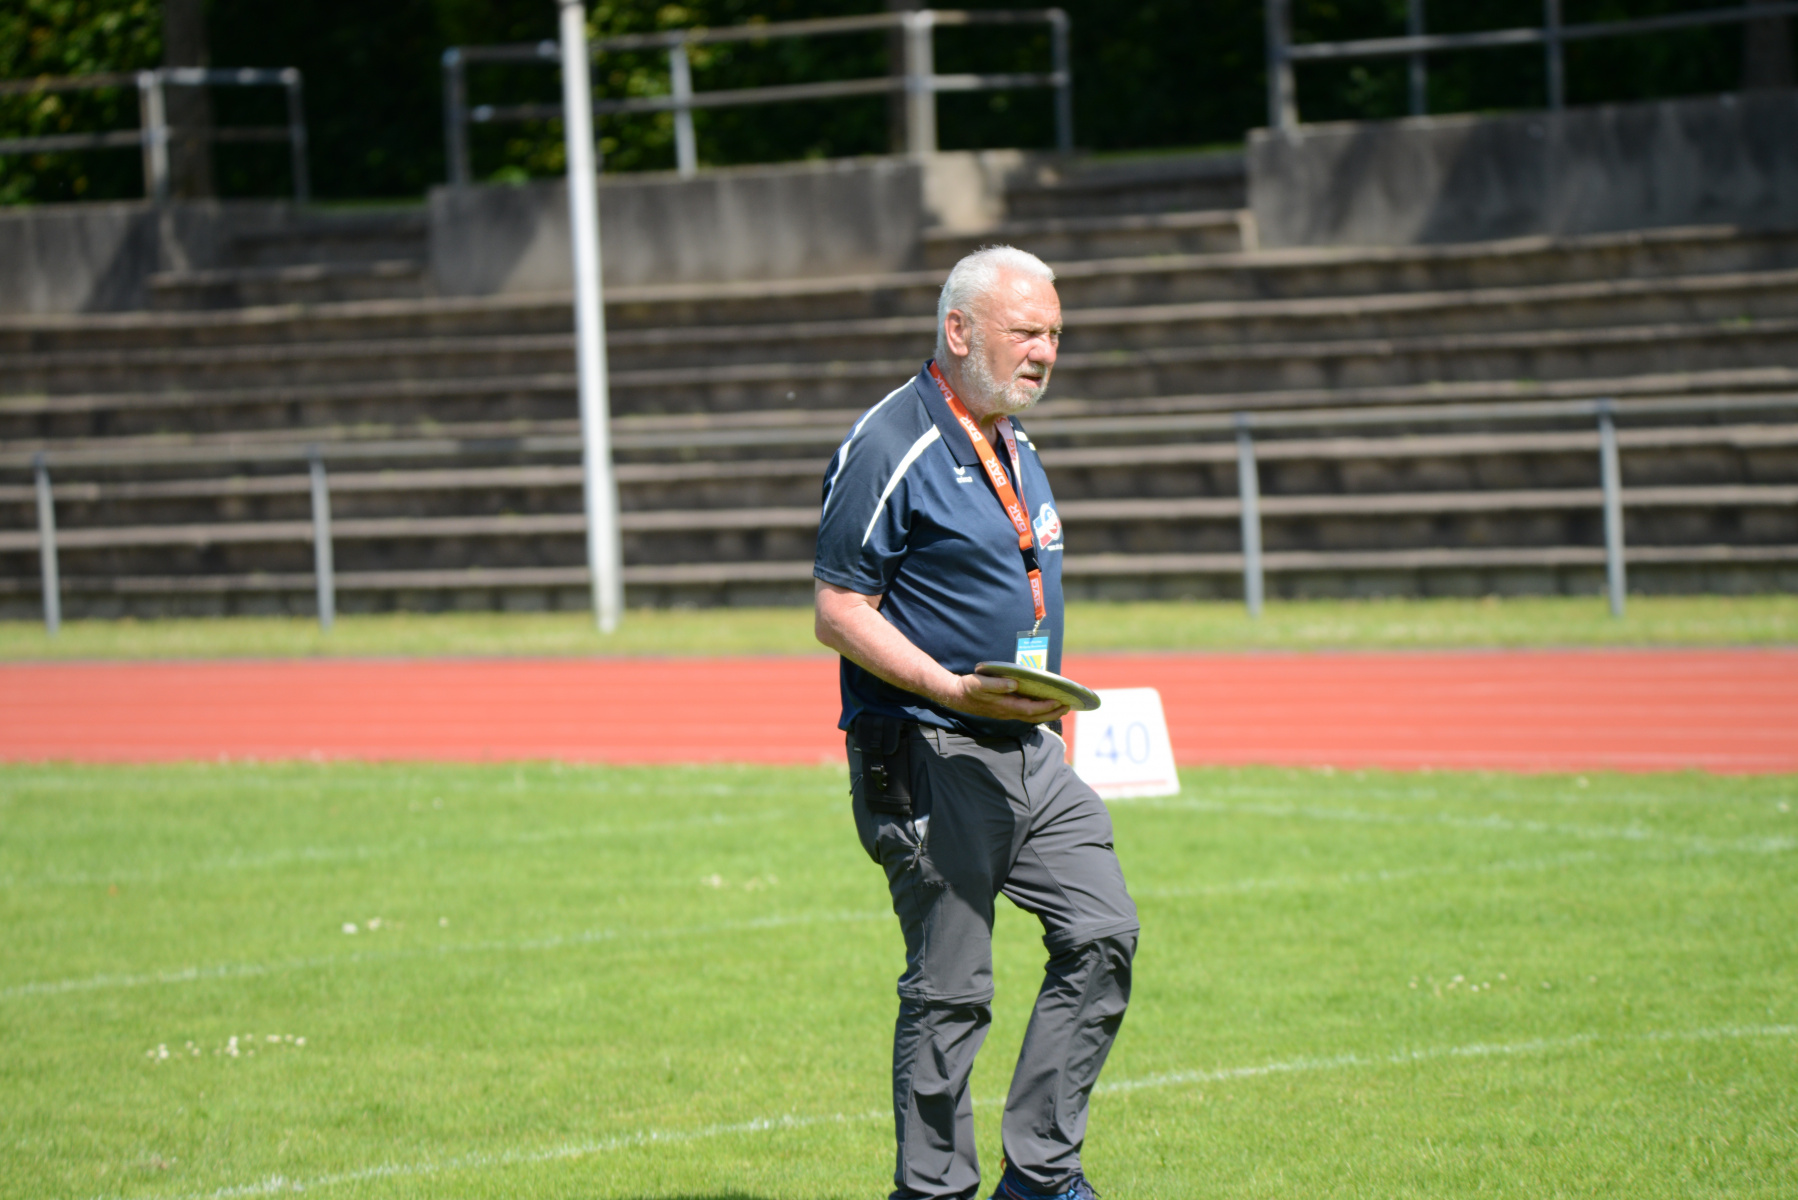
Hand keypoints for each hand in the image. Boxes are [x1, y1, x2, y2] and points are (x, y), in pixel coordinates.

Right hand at [937, 672, 1069, 724]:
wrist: (957, 696)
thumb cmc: (969, 688)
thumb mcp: (979, 683)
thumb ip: (996, 684)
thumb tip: (1014, 684)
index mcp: (1004, 705)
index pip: (1030, 708)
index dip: (1045, 706)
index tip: (1059, 701)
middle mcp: (1008, 712)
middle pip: (1035, 717)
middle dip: (1052, 713)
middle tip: (1068, 706)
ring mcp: (1007, 713)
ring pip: (1031, 717)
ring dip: (1047, 714)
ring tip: (1061, 708)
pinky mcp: (1006, 710)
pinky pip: (1026, 714)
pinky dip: (1038, 711)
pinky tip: (1044, 706)